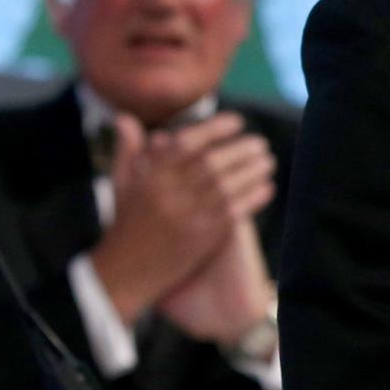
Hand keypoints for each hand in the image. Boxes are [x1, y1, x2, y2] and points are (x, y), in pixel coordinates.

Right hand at [89, 112, 276, 320]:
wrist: (126, 272)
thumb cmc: (126, 223)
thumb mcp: (121, 184)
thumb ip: (128, 149)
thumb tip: (125, 116)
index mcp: (151, 177)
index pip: (187, 143)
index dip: (215, 129)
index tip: (237, 121)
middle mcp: (170, 195)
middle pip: (212, 164)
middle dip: (241, 150)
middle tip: (260, 144)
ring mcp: (187, 218)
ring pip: (226, 188)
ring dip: (252, 172)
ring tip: (268, 162)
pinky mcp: (201, 239)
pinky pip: (233, 213)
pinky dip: (253, 198)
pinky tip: (267, 188)